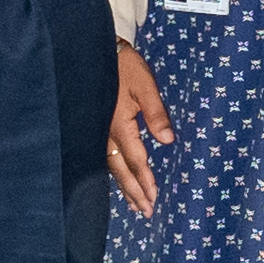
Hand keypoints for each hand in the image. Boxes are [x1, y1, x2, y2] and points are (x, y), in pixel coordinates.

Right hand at [110, 41, 170, 214]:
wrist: (95, 51)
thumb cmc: (125, 67)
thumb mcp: (145, 86)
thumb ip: (156, 114)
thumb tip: (168, 141)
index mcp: (119, 124)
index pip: (135, 159)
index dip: (145, 180)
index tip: (154, 198)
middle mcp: (105, 133)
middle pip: (120, 170)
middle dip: (133, 192)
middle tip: (146, 211)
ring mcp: (97, 131)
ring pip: (110, 166)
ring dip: (123, 186)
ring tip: (134, 204)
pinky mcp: (95, 127)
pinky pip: (104, 157)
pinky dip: (114, 172)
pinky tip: (119, 180)